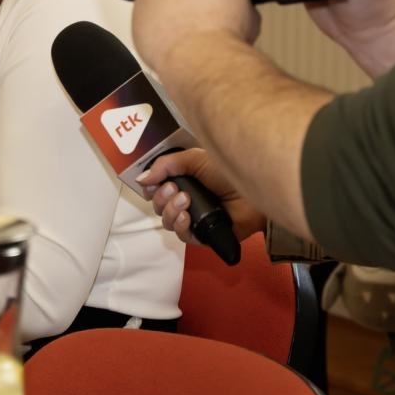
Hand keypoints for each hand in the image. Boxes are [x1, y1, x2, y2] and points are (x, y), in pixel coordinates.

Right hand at [139, 147, 264, 244]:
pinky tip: (187, 216)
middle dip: (162, 198)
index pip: (157, 189)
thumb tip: (142, 179)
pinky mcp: (203, 235)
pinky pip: (182, 236)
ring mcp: (195, 218)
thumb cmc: (227, 171)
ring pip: (167, 222)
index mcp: (185, 181)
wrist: (252, 190)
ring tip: (185, 199)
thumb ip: (166, 165)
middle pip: (159, 206)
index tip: (153, 184)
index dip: (151, 188)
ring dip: (171, 210)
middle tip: (174, 189)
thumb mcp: (195, 159)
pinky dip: (181, 225)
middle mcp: (187, 200)